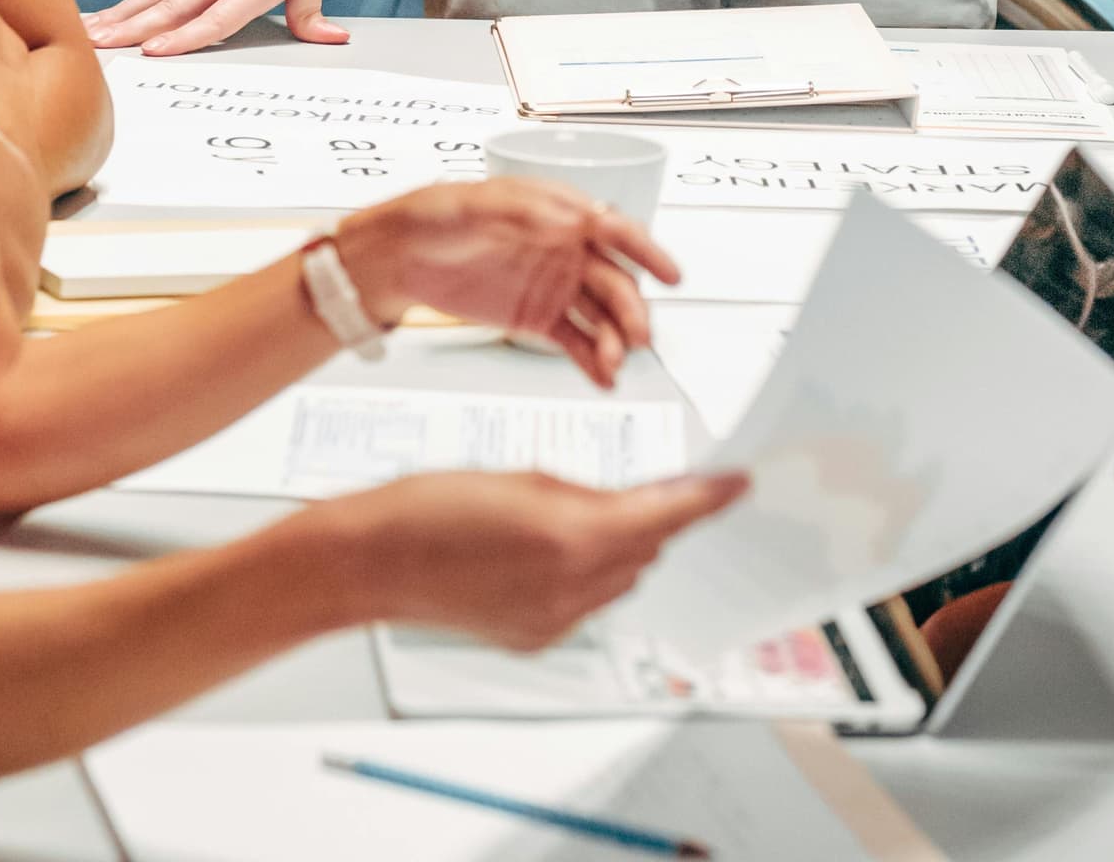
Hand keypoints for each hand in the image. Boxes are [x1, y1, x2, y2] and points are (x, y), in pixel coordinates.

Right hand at [84, 0, 350, 54]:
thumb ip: (311, 10)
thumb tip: (330, 38)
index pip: (217, 18)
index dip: (184, 38)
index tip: (152, 52)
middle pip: (175, 4)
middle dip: (133, 29)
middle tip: (96, 45)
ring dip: (125, 11)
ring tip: (92, 29)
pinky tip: (125, 9)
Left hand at [336, 181, 681, 388]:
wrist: (395, 259)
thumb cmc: (430, 217)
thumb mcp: (468, 202)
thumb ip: (518, 212)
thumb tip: (567, 218)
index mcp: (556, 211)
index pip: (613, 227)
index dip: (645, 249)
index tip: (669, 273)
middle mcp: (564, 249)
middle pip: (613, 280)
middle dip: (630, 309)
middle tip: (636, 338)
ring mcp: (554, 286)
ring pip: (599, 315)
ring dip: (614, 340)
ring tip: (613, 365)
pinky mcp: (537, 319)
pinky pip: (575, 341)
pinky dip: (592, 360)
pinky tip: (605, 379)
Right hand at [339, 468, 748, 650]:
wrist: (376, 560)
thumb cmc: (433, 505)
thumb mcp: (524, 475)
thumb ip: (588, 490)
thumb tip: (630, 498)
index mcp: (574, 538)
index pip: (666, 516)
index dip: (708, 499)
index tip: (737, 484)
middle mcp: (571, 589)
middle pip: (647, 551)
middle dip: (654, 516)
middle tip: (645, 483)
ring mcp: (554, 622)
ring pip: (620, 579)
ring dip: (619, 546)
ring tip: (576, 512)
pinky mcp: (535, 638)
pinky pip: (585, 603)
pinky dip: (585, 574)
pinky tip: (548, 549)